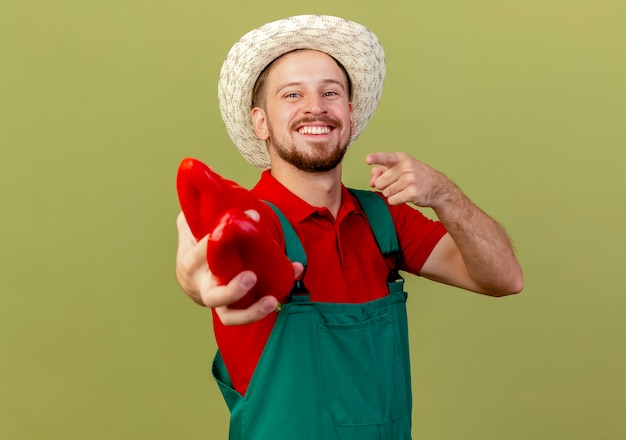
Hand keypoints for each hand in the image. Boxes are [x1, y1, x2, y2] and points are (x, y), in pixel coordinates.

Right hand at [175, 211, 302, 324]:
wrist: (192, 280)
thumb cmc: (196, 248)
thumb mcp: (192, 228)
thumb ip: (200, 211)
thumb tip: (215, 189)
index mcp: (191, 263)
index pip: (202, 253)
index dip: (218, 239)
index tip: (244, 221)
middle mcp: (204, 286)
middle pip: (214, 296)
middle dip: (232, 289)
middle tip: (251, 276)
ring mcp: (220, 302)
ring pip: (230, 316)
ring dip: (252, 311)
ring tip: (271, 299)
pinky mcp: (235, 310)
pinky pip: (248, 314)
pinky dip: (266, 307)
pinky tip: (284, 289)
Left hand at [366, 152, 455, 207]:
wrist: (437, 187)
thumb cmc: (415, 176)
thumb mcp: (401, 168)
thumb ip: (382, 171)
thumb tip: (372, 182)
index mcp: (401, 158)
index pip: (385, 157)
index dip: (375, 158)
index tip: (368, 159)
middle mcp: (406, 167)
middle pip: (380, 182)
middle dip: (383, 186)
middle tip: (395, 184)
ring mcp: (410, 180)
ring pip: (385, 192)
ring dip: (390, 194)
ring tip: (402, 189)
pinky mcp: (412, 193)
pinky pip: (392, 200)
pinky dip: (395, 201)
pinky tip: (404, 196)